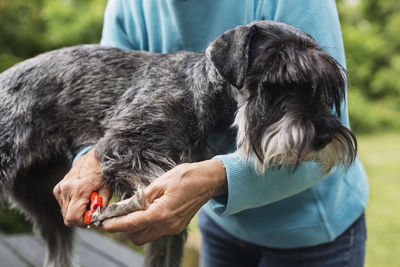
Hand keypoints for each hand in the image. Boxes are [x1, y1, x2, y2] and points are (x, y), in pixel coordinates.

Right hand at [53, 149, 111, 226]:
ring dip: (76, 212)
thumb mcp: (107, 190)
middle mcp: (66, 190)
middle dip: (80, 219)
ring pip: (64, 213)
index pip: (73, 217)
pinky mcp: (57, 189)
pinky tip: (80, 197)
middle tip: (91, 211)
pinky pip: (63, 205)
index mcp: (79, 190)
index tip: (92, 218)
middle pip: (68, 218)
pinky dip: (71, 205)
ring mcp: (60, 189)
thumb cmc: (102, 174)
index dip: (83, 222)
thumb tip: (97, 219)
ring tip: (87, 202)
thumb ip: (101, 206)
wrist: (92, 158)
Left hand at [101, 159, 226, 244]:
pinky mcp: (176, 226)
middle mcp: (167, 225)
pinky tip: (146, 210)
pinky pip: (156, 231)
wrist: (209, 180)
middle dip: (124, 229)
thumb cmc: (186, 177)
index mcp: (162, 214)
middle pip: (137, 237)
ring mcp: (173, 228)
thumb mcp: (160, 183)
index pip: (131, 224)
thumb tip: (122, 207)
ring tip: (132, 211)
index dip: (115, 224)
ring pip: (146, 236)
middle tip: (117, 215)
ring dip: (135, 227)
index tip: (103, 223)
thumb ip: (139, 197)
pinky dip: (147, 224)